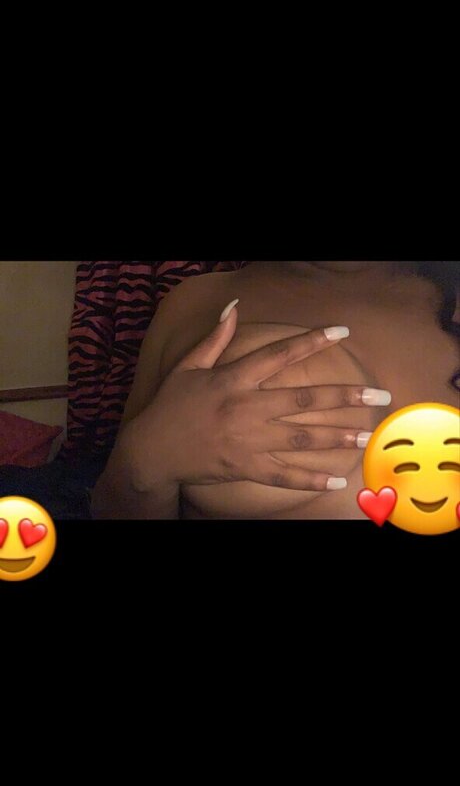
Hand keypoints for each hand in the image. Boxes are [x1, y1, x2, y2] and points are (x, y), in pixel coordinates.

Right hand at [128, 303, 389, 492]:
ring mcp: (247, 441)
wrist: (151, 451)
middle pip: (304, 400)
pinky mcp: (245, 467)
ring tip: (367, 435)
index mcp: (233, 379)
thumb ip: (215, 337)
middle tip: (378, 396)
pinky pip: (283, 475)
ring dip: (337, 437)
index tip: (341, 332)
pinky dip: (310, 479)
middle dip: (344, 397)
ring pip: (301, 438)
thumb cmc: (170, 405)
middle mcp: (246, 408)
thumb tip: (232, 305)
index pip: (279, 354)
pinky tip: (336, 480)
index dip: (311, 341)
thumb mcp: (188, 366)